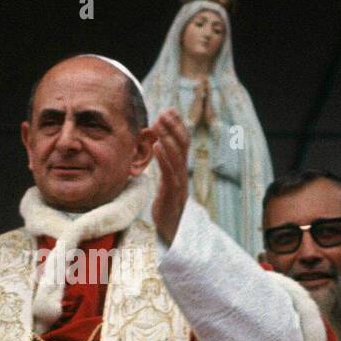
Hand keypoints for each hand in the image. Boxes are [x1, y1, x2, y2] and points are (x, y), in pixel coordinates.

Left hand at [148, 108, 190, 243]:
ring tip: (159, 124)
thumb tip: (159, 148)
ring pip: (176, 156)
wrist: (172, 230)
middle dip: (174, 127)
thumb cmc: (167, 205)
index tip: (169, 110)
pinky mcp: (172, 193)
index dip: (178, 126)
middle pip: (182, 145)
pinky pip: (169, 172)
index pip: (183, 142)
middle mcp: (183, 173)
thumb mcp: (166, 182)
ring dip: (168, 138)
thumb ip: (165, 166)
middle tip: (164, 111)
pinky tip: (157, 146)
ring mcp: (179, 182)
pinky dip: (164, 158)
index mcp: (181, 169)